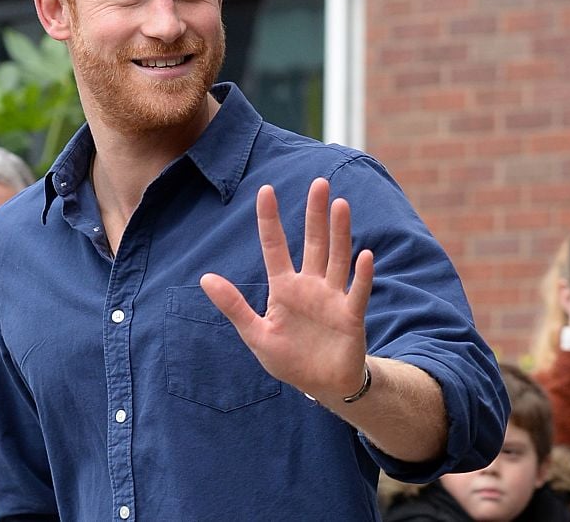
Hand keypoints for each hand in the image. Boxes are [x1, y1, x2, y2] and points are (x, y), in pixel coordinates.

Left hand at [200, 178, 373, 399]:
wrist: (321, 385)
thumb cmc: (289, 358)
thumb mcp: (255, 334)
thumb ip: (233, 306)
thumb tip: (205, 278)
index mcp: (284, 287)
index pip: (275, 246)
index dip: (270, 219)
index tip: (266, 190)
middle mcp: (310, 285)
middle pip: (314, 242)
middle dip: (315, 214)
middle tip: (319, 183)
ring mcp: (333, 297)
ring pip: (337, 258)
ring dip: (340, 232)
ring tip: (340, 204)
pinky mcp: (351, 316)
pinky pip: (357, 291)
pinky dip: (362, 275)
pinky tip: (364, 255)